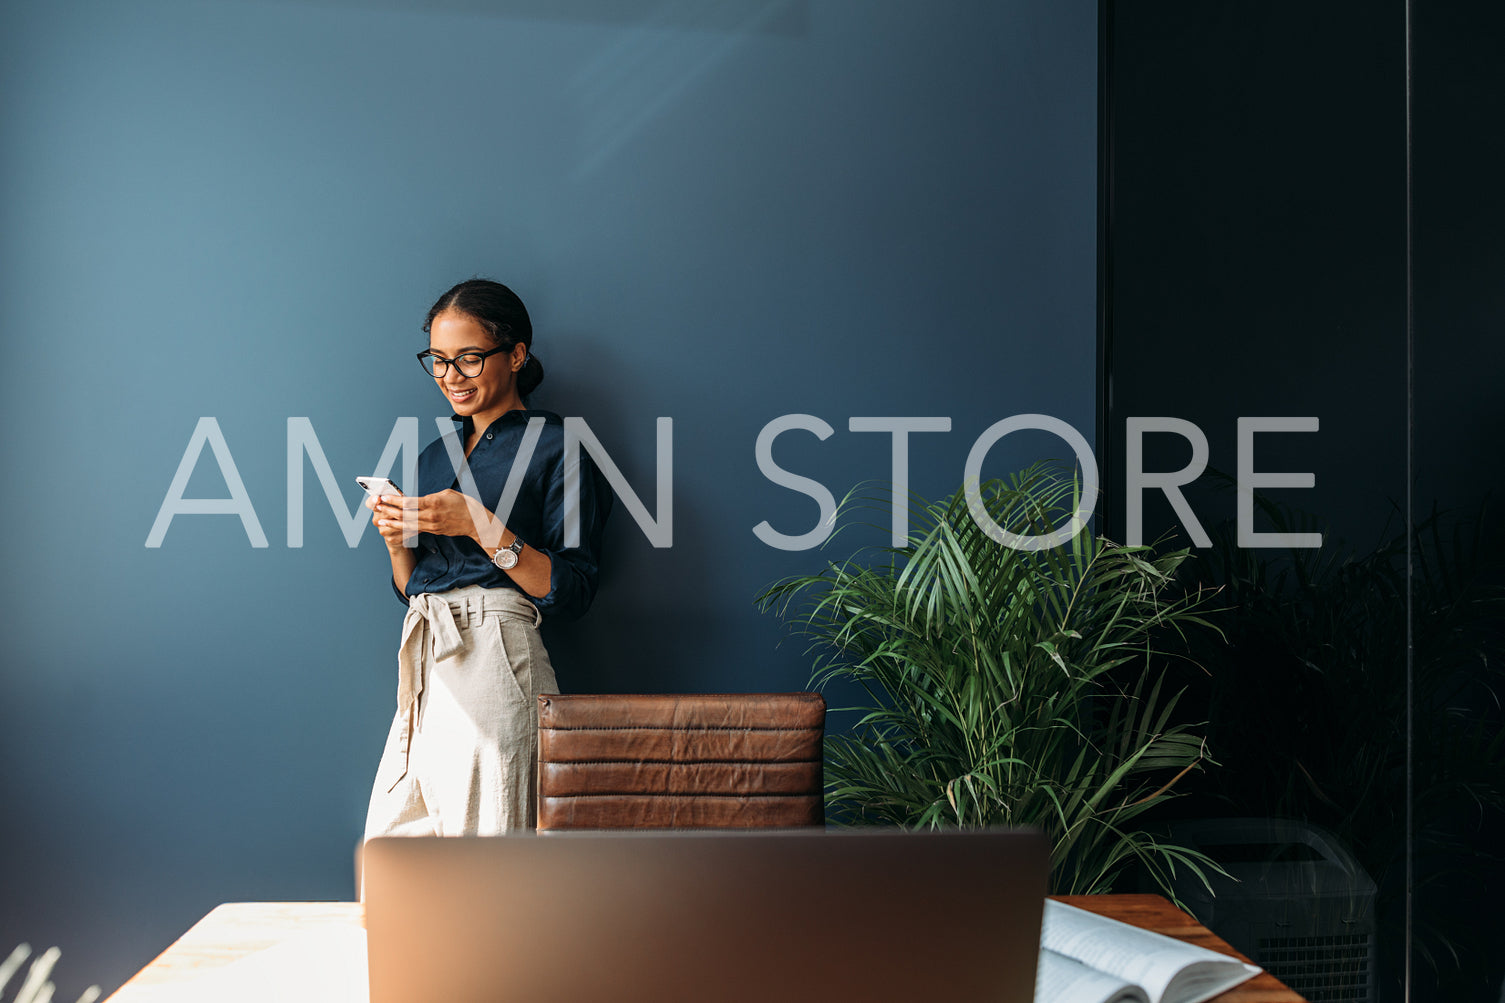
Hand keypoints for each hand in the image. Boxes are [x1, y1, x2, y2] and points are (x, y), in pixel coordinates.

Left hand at [367, 489, 496, 548]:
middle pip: (405, 515)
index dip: (394, 500)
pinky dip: (403, 529)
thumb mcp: (447, 493)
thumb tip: (416, 500)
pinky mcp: (433, 531)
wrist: (475, 522)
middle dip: (389, 511)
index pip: (409, 502)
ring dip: (392, 523)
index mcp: (434, 502)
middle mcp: (431, 515)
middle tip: (376, 507)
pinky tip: (395, 528)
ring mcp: (432, 525)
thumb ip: (430, 497)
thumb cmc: (463, 504)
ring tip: (380, 521)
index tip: (384, 497)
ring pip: (408, 525)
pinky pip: (415, 530)